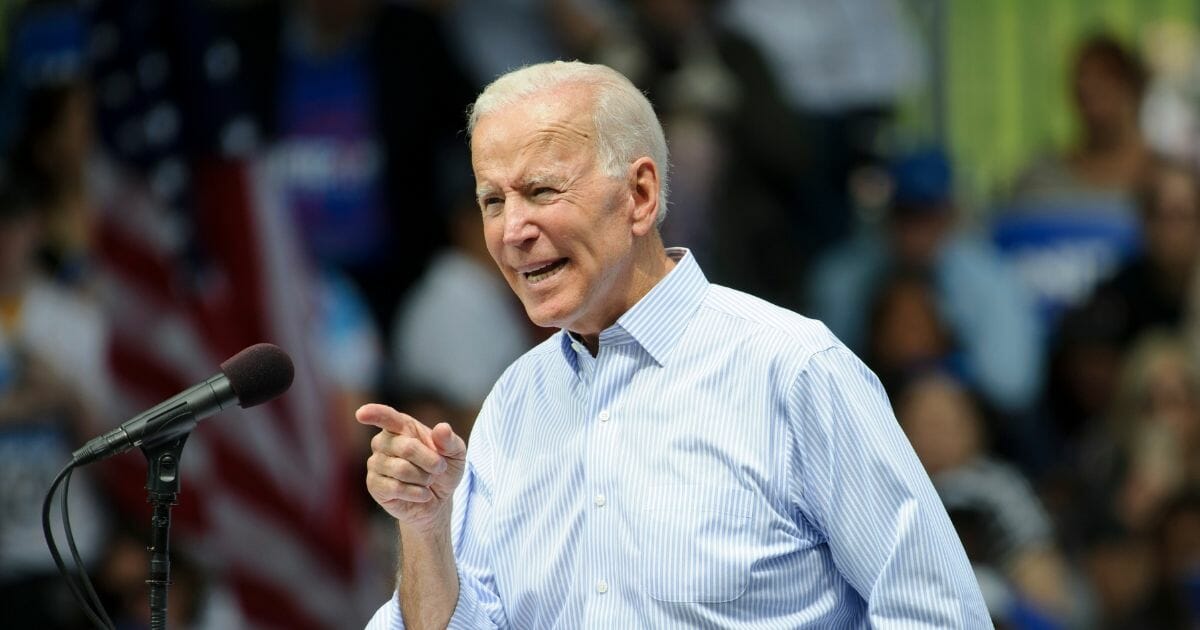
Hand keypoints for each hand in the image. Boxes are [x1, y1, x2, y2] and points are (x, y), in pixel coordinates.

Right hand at [356, 404, 466, 532]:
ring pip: (402, 470)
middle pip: (407, 448)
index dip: (374, 414)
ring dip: (424, 478)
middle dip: (431, 462)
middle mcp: (383, 442)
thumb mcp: (455, 453)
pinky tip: (422, 494)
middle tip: (439, 468)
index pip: (386, 417)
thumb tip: (442, 428)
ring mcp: (376, 463)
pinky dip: (417, 493)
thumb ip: (449, 440)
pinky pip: (396, 488)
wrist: (438, 499)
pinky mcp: (374, 485)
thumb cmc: (443, 469)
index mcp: (402, 426)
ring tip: (428, 481)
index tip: (361, 414)